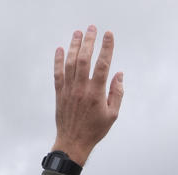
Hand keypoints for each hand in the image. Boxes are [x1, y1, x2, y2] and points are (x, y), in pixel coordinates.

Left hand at [52, 25, 123, 166]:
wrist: (73, 143)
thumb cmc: (94, 130)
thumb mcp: (112, 115)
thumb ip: (117, 93)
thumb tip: (119, 74)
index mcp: (96, 93)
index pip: (103, 65)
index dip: (106, 48)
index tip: (109, 35)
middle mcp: (81, 89)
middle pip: (84, 59)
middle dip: (89, 41)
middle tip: (92, 28)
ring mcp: (68, 90)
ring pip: (70, 63)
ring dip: (74, 46)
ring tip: (78, 33)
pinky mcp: (59, 94)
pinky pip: (58, 74)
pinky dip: (59, 60)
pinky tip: (61, 49)